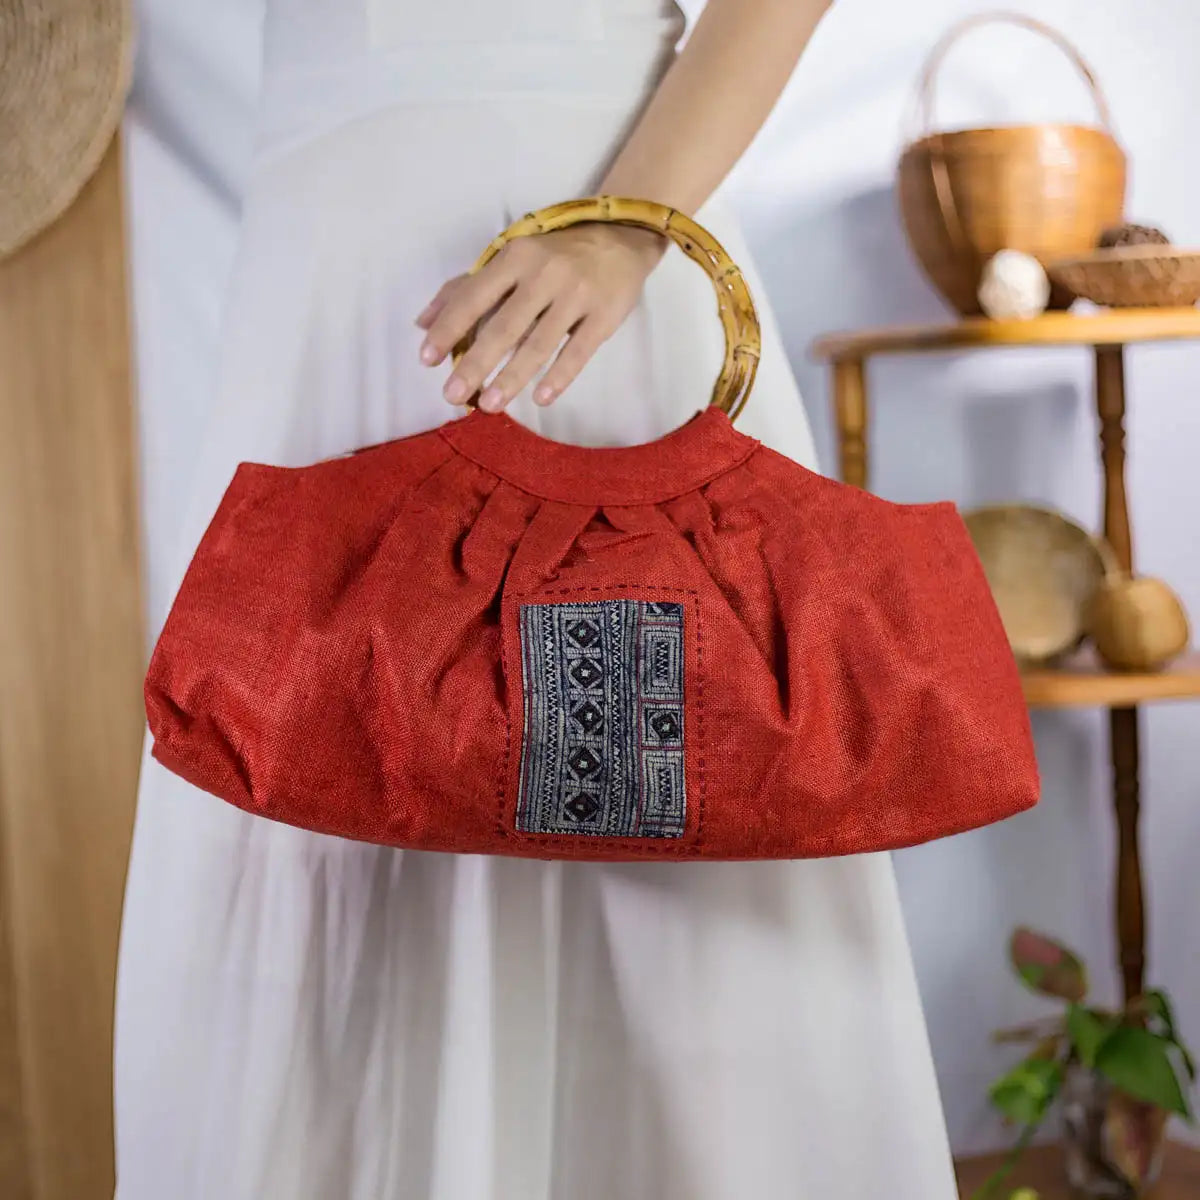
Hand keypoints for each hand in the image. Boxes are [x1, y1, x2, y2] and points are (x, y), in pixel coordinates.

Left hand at [416, 224, 665, 410]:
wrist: (620, 237)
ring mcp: (576, 295)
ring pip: (538, 343)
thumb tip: (422, 322)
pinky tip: (541, 398)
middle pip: (504, 326)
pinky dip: (559, 376)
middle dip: (475, 363)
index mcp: (514, 257)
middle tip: (452, 395)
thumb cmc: (554, 254)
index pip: (473, 296)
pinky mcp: (604, 315)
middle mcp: (543, 274)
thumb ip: (465, 288)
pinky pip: (578, 350)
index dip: (449, 328)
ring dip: (512, 377)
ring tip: (489, 405)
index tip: (427, 359)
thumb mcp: (509, 259)